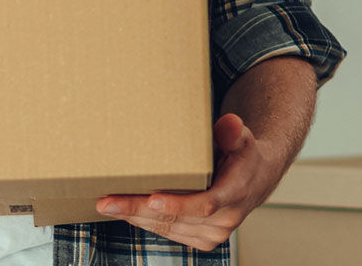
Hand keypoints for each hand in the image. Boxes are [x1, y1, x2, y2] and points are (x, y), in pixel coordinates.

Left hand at [93, 113, 279, 251]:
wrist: (255, 180)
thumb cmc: (241, 155)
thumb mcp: (241, 139)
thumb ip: (232, 133)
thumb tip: (231, 122)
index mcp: (235, 194)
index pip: (204, 204)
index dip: (177, 204)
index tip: (151, 199)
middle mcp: (224, 220)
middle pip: (176, 219)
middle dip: (138, 210)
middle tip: (107, 202)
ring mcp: (213, 234)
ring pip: (168, 228)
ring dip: (135, 217)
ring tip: (106, 205)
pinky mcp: (202, 239)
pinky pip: (169, 232)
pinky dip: (145, 222)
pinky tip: (124, 212)